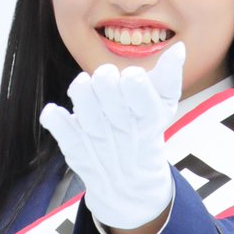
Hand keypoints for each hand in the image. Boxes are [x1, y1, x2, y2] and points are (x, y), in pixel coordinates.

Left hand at [39, 42, 185, 230]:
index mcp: (147, 118)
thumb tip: (179, 49)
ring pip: (83, 105)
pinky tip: (55, 111)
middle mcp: (121, 129)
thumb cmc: (144, 133)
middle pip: (107, 90)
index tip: (132, 76)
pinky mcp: (74, 146)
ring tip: (84, 85)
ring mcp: (95, 138)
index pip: (140, 94)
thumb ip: (168, 78)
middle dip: (105, 79)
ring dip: (81, 89)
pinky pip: (59, 128)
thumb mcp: (162, 108)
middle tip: (106, 78)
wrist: (128, 184)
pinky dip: (54, 118)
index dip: (133, 82)